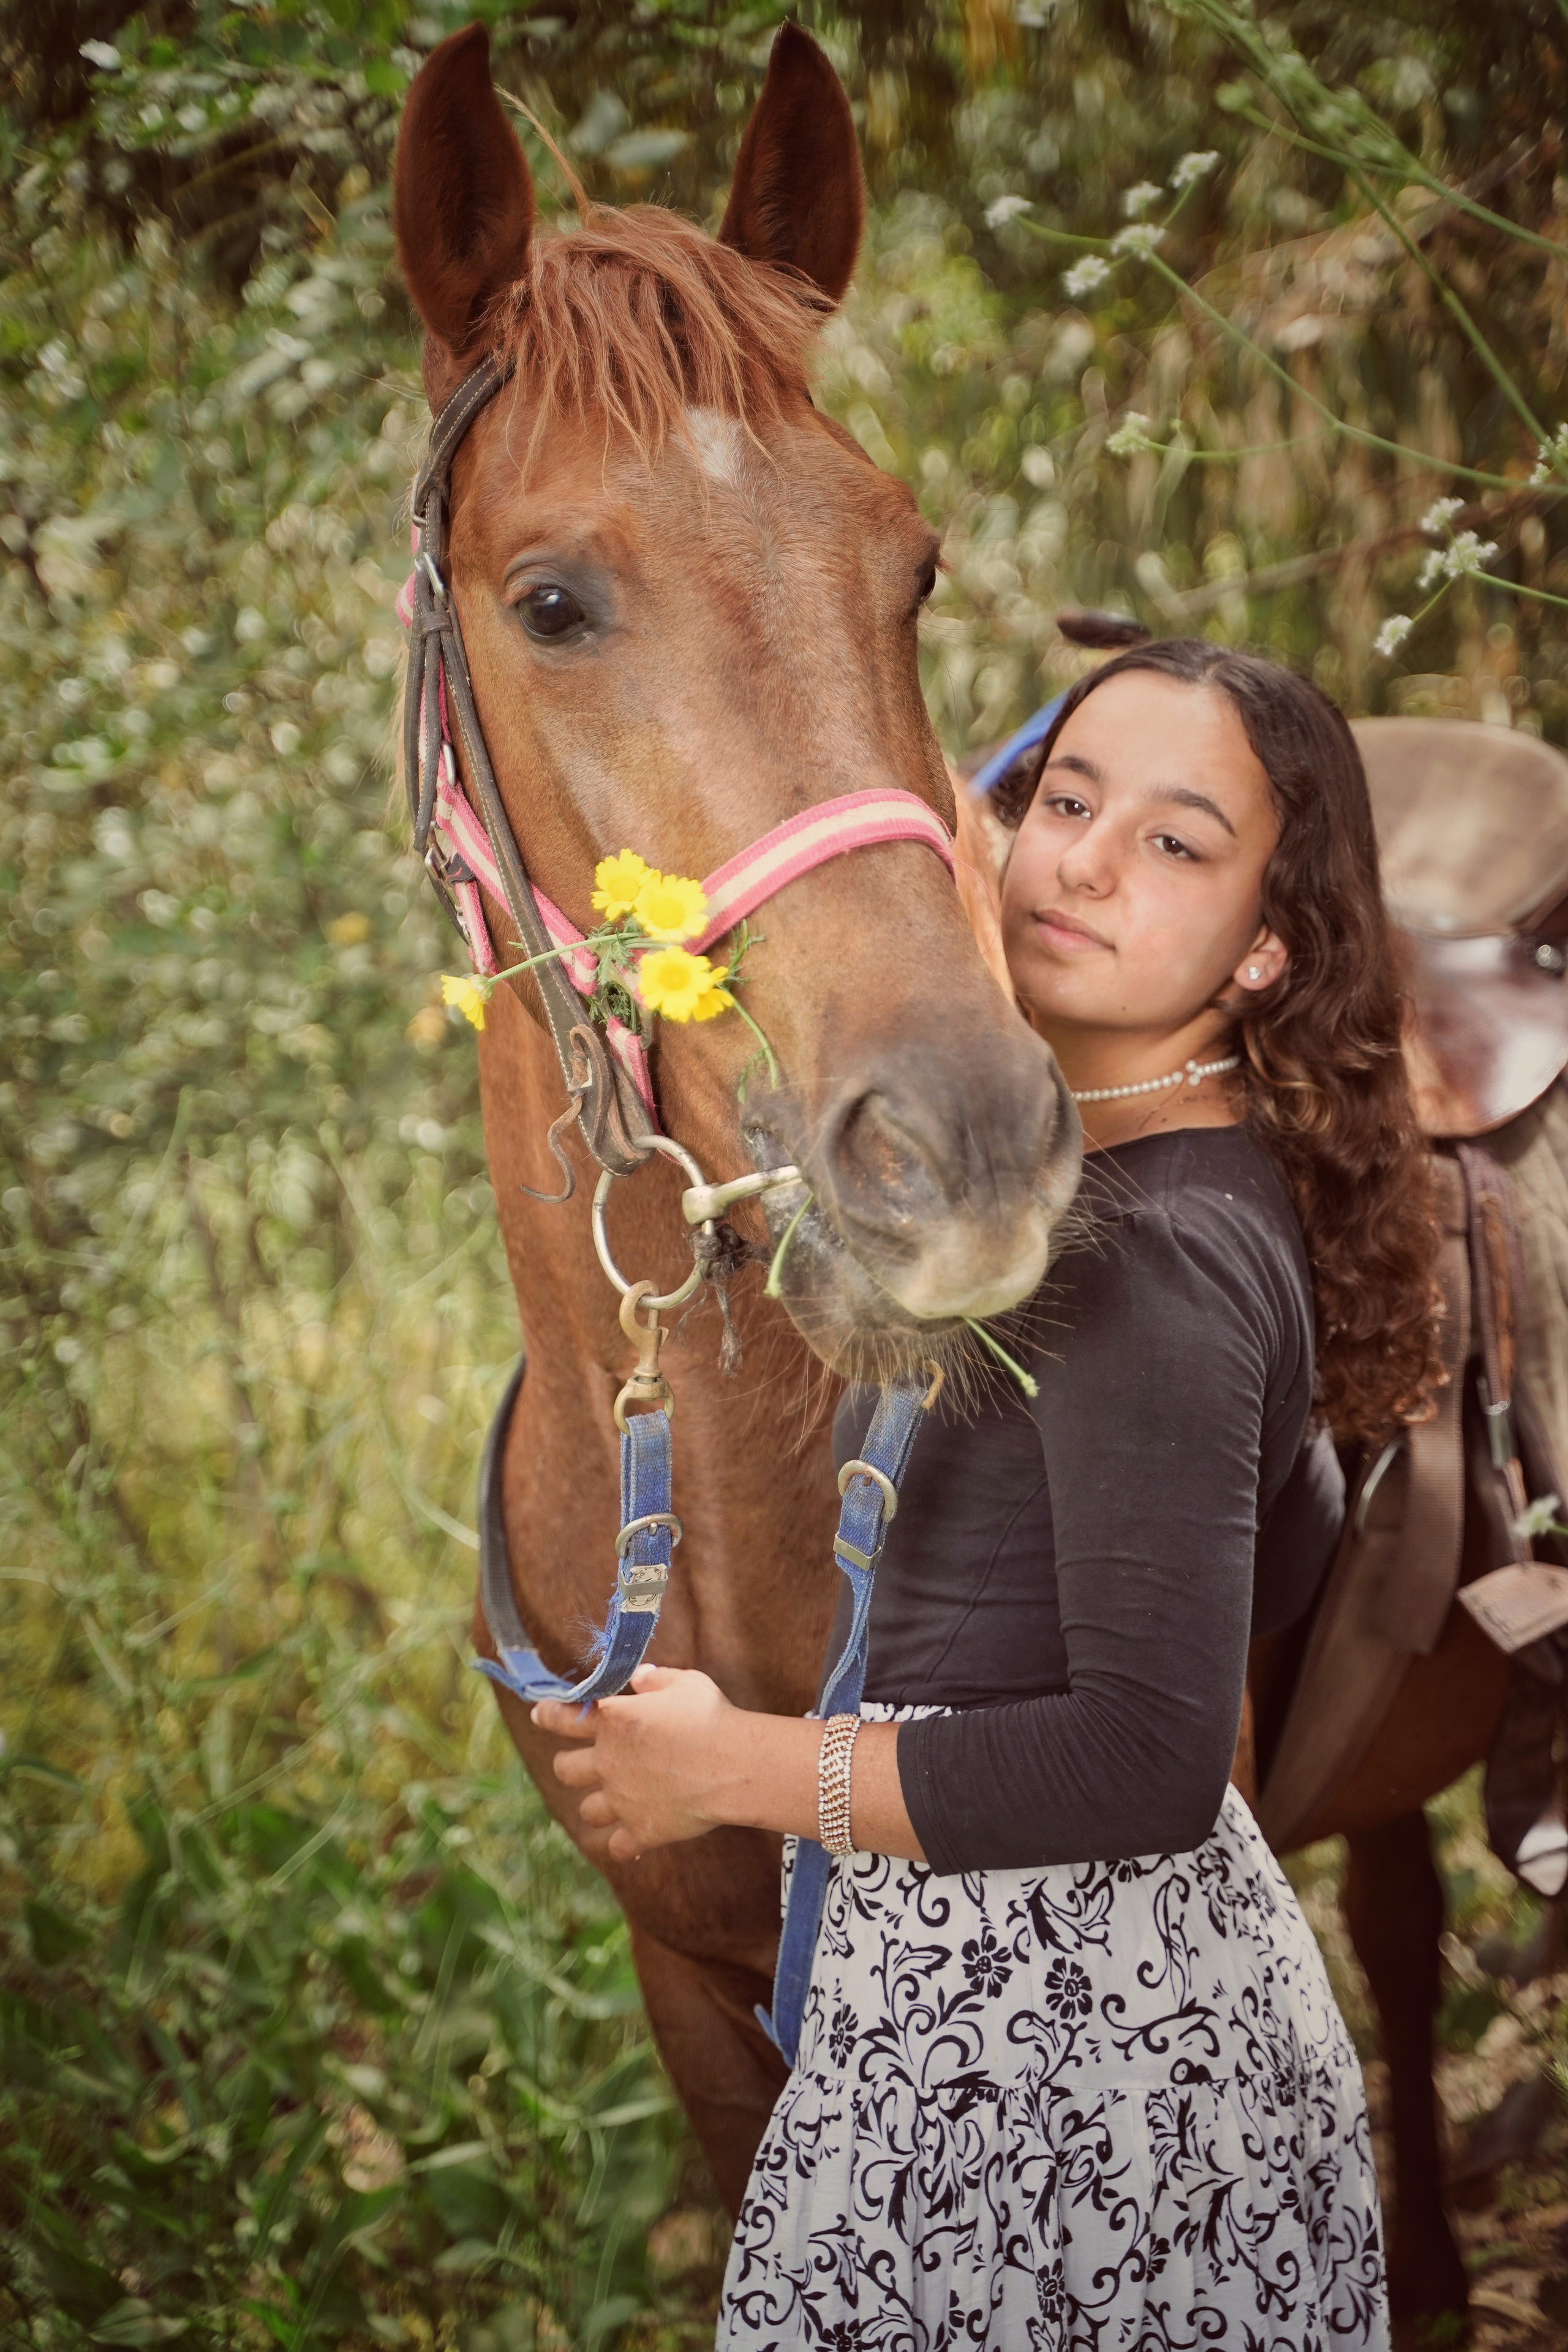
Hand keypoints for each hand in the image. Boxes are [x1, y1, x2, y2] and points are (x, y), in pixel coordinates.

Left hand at [532, 1664, 734, 1861]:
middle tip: (580, 1765)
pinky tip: (636, 1842)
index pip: (563, 1717)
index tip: (540, 1715)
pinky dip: (626, 1845)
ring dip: (598, 1806)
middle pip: (564, 1769)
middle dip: (568, 1766)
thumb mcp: (684, 1683)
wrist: (733, 1764)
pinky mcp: (642, 1830)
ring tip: (614, 1802)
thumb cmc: (710, 1717)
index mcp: (613, 1720)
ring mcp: (622, 1800)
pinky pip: (618, 1847)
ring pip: (587, 1811)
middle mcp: (608, 1761)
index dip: (548, 1715)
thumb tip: (638, 1678)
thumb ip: (655, 1679)